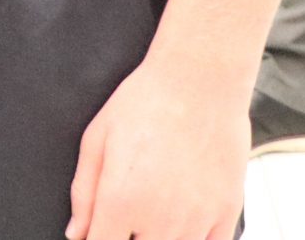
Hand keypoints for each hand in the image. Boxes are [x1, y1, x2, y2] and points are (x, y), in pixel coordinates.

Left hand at [67, 51, 246, 239]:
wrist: (199, 80)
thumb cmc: (144, 102)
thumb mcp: (96, 139)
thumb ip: (83, 193)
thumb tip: (77, 233)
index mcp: (121, 201)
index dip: (95, 239)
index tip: (100, 230)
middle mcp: (160, 219)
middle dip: (128, 237)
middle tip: (128, 216)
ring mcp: (197, 220)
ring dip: (159, 237)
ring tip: (153, 214)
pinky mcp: (227, 213)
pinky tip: (183, 222)